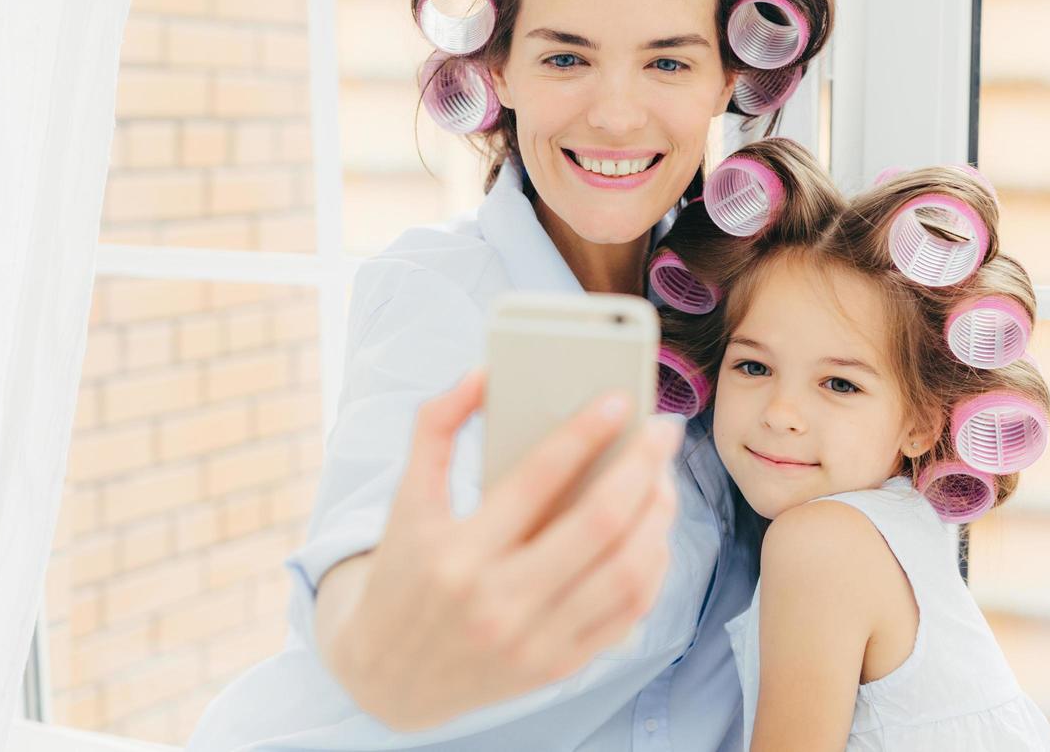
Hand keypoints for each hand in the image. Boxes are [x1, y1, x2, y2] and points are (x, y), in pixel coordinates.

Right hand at [317, 368, 683, 730]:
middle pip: (597, 523)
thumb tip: (485, 372)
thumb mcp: (404, 497)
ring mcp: (533, 641)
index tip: (620, 399)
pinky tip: (654, 531)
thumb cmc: (405, 570)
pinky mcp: (558, 667)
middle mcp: (497, 601)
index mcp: (457, 552)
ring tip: (664, 478)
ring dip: (658, 516)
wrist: (386, 676)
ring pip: (625, 570)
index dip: (586, 431)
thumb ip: (436, 426)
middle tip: (664, 431)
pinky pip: (629, 613)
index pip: (537, 477)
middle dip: (642, 466)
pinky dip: (653, 566)